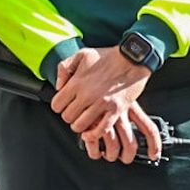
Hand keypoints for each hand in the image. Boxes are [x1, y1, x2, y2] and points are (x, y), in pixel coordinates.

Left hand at [51, 47, 157, 162]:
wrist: (133, 58)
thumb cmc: (108, 56)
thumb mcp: (81, 54)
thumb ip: (64, 68)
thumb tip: (58, 86)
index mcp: (77, 82)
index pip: (57, 104)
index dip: (59, 106)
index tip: (65, 104)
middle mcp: (87, 94)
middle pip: (67, 117)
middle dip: (70, 116)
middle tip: (76, 111)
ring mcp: (101, 103)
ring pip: (80, 126)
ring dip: (80, 125)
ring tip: (84, 120)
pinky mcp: (115, 110)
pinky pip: (100, 130)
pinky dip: (93, 135)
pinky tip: (90, 133)